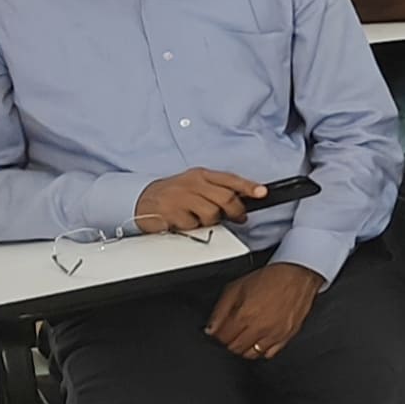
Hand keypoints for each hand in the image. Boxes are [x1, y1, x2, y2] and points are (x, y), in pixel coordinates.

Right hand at [136, 169, 264, 231]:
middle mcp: (191, 184)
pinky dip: (193, 228)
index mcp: (200, 175)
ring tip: (200, 218)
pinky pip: (193, 226)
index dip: (248, 186)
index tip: (262, 193)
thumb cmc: (175, 194)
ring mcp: (179, 198)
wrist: (142, 199)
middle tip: (237, 217)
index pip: (229, 179)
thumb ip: (219, 189)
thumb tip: (246, 198)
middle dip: (236, 211)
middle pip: (225, 198)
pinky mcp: (170, 213)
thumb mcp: (196, 184)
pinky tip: (184, 221)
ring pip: (211, 214)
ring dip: (211, 221)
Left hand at [203, 262, 322, 361]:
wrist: (297, 275)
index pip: (222, 338)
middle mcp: (259, 328)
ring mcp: (274, 334)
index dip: (217, 334)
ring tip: (245, 336)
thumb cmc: (270, 278)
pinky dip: (261, 350)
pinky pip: (269, 354)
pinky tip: (259, 339)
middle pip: (235, 348)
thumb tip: (211, 328)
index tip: (219, 331)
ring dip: (244, 347)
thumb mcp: (236, 288)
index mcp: (244, 315)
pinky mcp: (287, 336)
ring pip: (251, 354)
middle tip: (231, 332)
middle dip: (229, 341)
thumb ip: (220, 310)